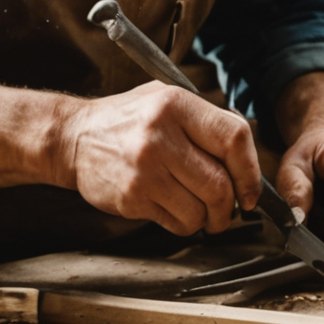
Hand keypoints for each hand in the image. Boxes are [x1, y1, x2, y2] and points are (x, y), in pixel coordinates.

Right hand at [55, 82, 261, 236]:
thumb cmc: (126, 119)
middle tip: (228, 209)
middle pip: (220, 184)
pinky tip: (175, 210)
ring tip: (201, 212)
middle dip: (231, 205)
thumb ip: (205, 120)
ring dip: (208, 219)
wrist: (73, 138)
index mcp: (175, 104)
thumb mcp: (165, 99)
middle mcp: (160, 136)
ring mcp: (144, 169)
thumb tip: (246, 156)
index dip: (250, 170)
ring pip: (200, 210)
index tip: (250, 189)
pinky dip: (184, 224)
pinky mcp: (131, 197)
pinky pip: (176, 223)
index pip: (233, 138)